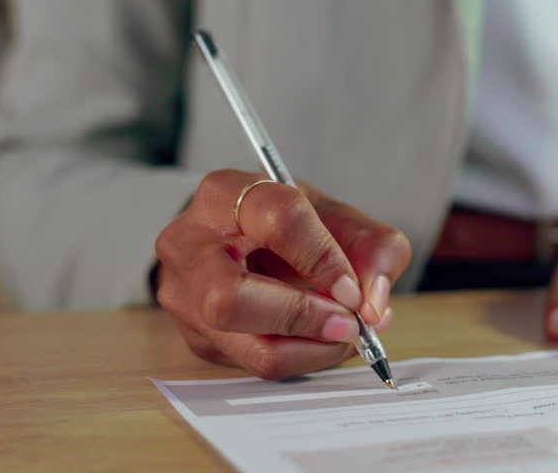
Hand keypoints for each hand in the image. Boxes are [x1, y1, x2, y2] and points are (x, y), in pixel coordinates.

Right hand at [154, 169, 410, 378]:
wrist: (243, 240)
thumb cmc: (287, 225)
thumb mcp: (337, 217)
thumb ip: (374, 248)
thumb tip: (374, 304)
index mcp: (225, 194)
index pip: (276, 221)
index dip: (323, 258)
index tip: (353, 287)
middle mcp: (189, 245)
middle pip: (229, 298)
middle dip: (302, 316)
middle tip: (349, 322)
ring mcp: (184, 296)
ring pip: (245, 344)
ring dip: (311, 348)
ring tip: (345, 331)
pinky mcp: (198, 338)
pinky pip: (255, 364)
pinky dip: (302, 357)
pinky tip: (321, 337)